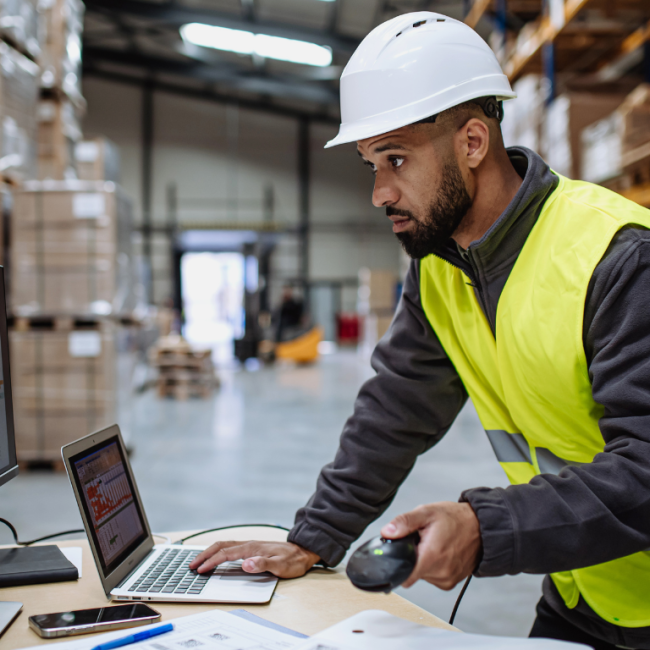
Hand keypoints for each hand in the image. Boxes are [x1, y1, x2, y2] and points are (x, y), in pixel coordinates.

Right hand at [188, 541, 319, 578]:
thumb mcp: (280, 566)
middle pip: (221, 546)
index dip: (211, 561)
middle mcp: (249, 544)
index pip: (226, 554)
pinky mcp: (252, 548)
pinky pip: (230, 547)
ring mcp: (250, 545)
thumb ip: (262, 564)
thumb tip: (245, 564)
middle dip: (205, 555)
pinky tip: (215, 557)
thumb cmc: (292, 561)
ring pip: (225, 545)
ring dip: (210, 552)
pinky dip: (218, 551)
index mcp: (252, 548)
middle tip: (191, 565)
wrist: (303, 552)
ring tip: (198, 561)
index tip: (200, 569)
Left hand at [381, 502, 481, 589]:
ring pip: (422, 575)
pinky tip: (440, 552)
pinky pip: (433, 577)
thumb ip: (404, 522)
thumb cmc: (456, 519)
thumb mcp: (427, 512)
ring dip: (423, 561)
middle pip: (412, 572)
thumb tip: (387, 531)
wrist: (482, 527)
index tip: (397, 556)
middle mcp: (440, 573)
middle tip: (421, 541)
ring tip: (432, 544)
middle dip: (413, 557)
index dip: (397, 566)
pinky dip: (433, 566)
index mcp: (432, 556)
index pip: (405, 576)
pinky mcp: (451, 582)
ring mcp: (447, 579)